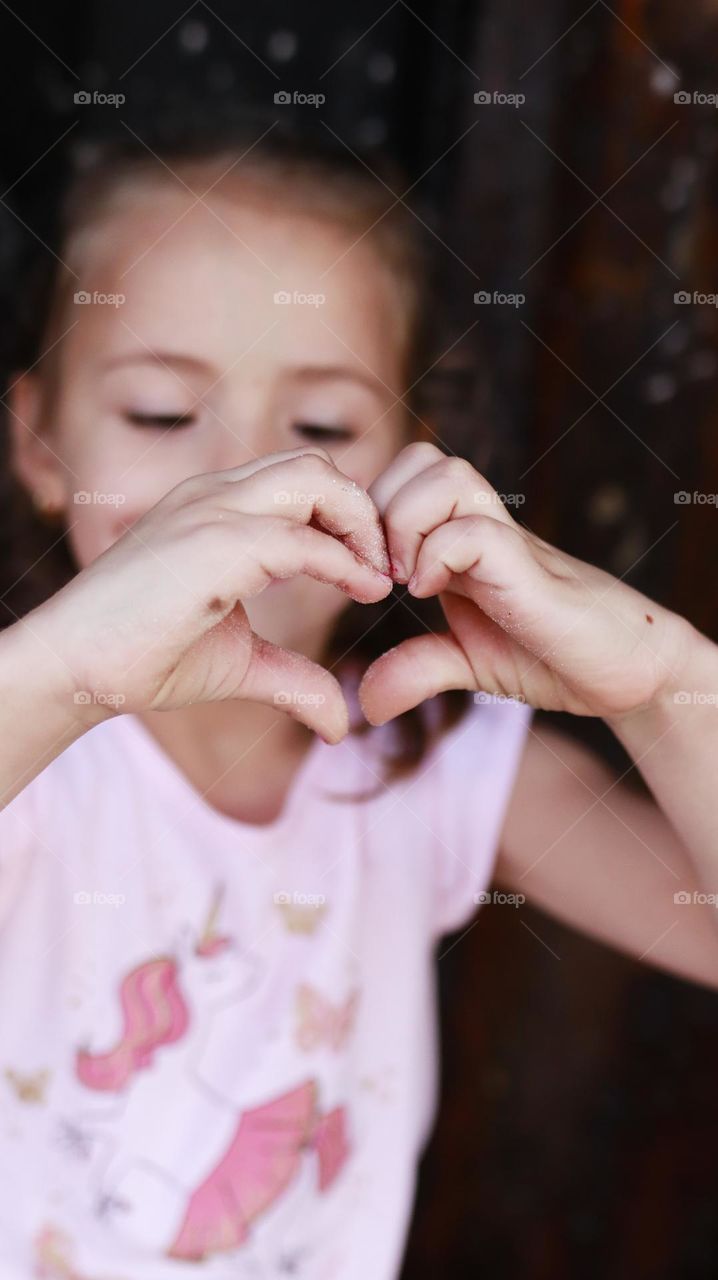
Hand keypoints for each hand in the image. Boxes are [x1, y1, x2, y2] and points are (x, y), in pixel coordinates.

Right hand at [28, 448, 392, 741]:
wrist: (75, 668)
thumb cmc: (145, 659)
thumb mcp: (240, 663)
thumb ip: (294, 679)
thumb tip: (342, 724)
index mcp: (216, 507)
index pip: (304, 481)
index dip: (350, 520)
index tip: (374, 572)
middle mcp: (215, 495)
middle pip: (317, 466)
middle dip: (365, 512)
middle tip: (386, 568)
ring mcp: (211, 513)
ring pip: (315, 479)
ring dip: (360, 524)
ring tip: (377, 576)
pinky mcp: (211, 545)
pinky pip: (299, 538)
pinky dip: (342, 562)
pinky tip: (362, 591)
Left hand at [359, 442, 692, 724]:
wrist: (627, 672)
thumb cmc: (553, 656)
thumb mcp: (468, 663)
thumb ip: (418, 669)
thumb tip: (369, 704)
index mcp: (459, 538)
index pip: (402, 475)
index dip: (371, 510)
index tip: (370, 573)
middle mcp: (482, 526)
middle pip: (420, 457)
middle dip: (382, 508)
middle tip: (386, 571)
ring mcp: (508, 541)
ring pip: (447, 474)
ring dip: (409, 523)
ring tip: (410, 580)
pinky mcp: (529, 569)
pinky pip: (472, 531)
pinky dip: (438, 558)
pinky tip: (435, 596)